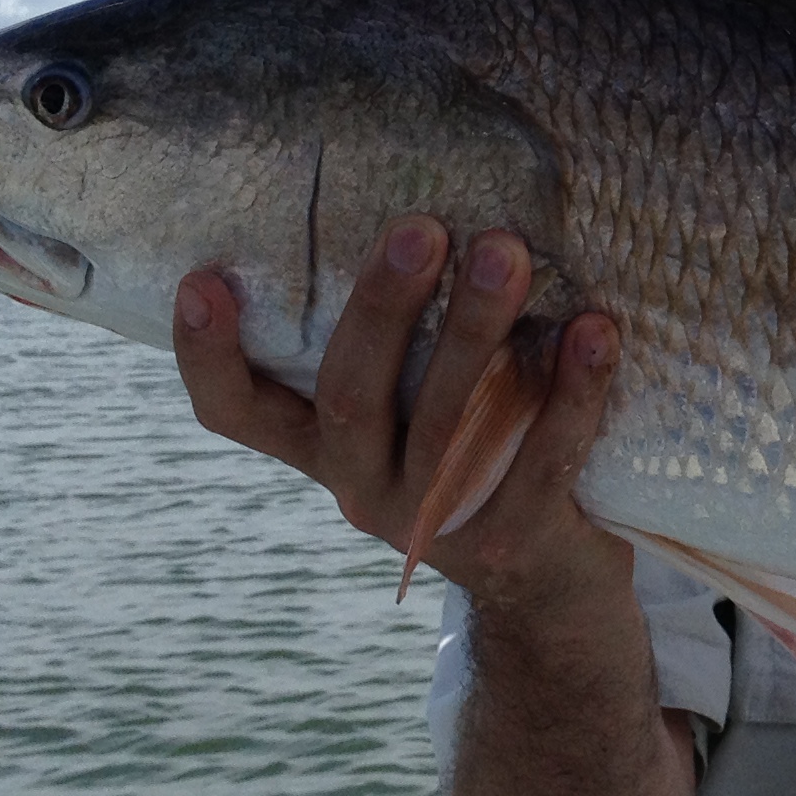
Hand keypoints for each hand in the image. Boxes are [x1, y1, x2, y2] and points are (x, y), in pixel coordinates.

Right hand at [171, 218, 632, 615]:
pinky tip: (595, 329)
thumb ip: (395, 348)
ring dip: (477, 330)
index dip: (209, 355)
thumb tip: (408, 204)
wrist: (547, 590)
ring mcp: (438, 521)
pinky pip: (545, 456)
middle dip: (383, 307)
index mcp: (324, 450)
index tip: (200, 280)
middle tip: (420, 228)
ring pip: (449, 422)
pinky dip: (574, 390)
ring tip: (506, 251)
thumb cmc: (474, 455)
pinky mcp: (517, 537)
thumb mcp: (410, 414)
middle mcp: (363, 488)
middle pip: (352, 396)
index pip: (236, 413)